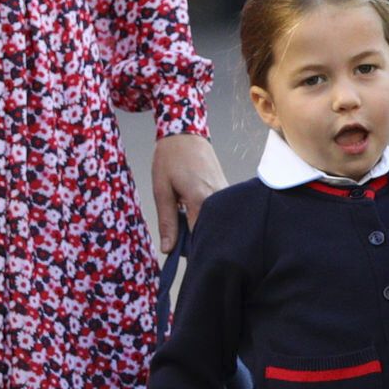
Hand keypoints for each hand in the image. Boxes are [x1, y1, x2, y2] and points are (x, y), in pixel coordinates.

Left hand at [149, 132, 224, 247]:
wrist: (185, 133)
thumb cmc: (170, 158)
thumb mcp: (161, 190)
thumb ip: (167, 221)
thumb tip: (168, 249)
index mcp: (200, 200)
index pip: (200, 238)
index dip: (189, 250)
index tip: (178, 256)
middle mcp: (218, 199)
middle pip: (210, 232)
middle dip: (195, 241)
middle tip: (178, 239)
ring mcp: (225, 194)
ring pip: (215, 222)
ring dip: (201, 227)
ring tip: (184, 221)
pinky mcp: (226, 190)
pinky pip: (218, 212)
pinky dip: (207, 217)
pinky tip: (193, 211)